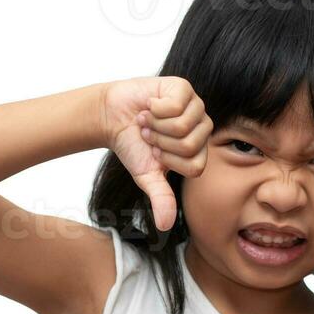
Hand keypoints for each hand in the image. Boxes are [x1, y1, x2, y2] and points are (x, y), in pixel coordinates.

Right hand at [99, 76, 212, 232]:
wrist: (112, 117)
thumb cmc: (133, 146)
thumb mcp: (147, 176)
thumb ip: (161, 199)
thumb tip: (165, 226)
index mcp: (198, 151)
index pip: (195, 166)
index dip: (168, 162)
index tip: (155, 154)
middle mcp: (201, 128)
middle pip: (189, 146)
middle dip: (159, 142)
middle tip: (150, 135)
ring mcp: (195, 106)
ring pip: (182, 126)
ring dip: (155, 125)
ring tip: (148, 121)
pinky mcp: (183, 88)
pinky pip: (175, 105)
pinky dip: (154, 108)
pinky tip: (150, 105)